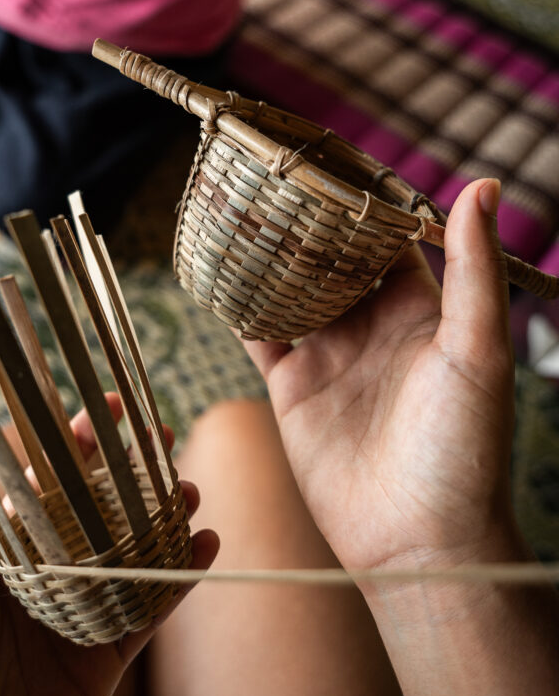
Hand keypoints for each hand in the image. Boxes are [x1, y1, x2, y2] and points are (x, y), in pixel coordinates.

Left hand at [0, 402, 216, 695]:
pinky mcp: (99, 666)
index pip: (33, 488)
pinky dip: (177, 581)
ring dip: (160, 520)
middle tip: (161, 437)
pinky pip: (146, 615)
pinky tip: (203, 548)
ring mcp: (69, 623)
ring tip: (189, 490)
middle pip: (90, 513)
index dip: (65, 448)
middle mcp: (33, 583)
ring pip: (127, 557)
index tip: (97, 412)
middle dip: (124, 473)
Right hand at [244, 179, 519, 574]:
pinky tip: (214, 268)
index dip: (362, 198)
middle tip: (269, 168)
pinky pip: (259, 334)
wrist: (420, 541)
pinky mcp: (292, 388)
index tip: (331, 155)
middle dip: (304, 218)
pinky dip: (237, 303)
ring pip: (289, 288)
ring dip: (266, 252)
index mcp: (421, 310)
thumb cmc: (466, 449)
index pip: (386, 237)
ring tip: (234, 203)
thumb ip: (475, 270)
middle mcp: (372, 326)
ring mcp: (329, 355)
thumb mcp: (479, 350)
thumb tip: (481, 185)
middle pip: (330, 257)